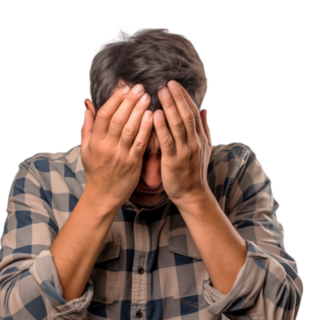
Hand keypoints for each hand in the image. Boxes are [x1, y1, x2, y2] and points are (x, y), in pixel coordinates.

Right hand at [80, 83, 154, 208]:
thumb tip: (87, 107)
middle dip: (129, 101)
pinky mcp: (132, 163)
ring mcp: (119, 155)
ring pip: (130, 129)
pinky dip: (146, 129)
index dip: (114, 100)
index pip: (103, 116)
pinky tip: (152, 116)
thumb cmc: (96, 171)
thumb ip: (87, 128)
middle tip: (139, 87)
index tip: (124, 88)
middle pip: (117, 119)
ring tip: (147, 97)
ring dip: (139, 111)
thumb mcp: (85, 149)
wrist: (103, 195)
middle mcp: (106, 147)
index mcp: (94, 142)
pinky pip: (140, 143)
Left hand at [153, 80, 212, 204]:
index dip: (184, 97)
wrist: (192, 194)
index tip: (174, 83)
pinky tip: (155, 115)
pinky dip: (162, 126)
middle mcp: (194, 141)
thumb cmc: (193, 170)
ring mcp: (185, 150)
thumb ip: (204, 128)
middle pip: (186, 114)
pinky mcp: (174, 160)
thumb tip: (205, 109)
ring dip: (169, 106)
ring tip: (160, 92)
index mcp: (200, 137)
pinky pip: (167, 140)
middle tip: (167, 82)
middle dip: (177, 97)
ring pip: (178, 124)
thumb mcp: (204, 148)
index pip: (192, 112)